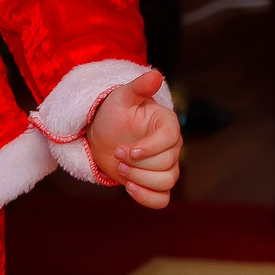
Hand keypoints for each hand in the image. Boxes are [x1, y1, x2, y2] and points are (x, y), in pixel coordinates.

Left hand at [87, 67, 181, 207]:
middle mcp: (172, 146)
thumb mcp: (122, 98)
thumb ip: (139, 88)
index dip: (150, 148)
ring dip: (140, 180)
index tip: (127, 150)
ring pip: (166, 182)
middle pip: (168, 164)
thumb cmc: (114, 113)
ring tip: (120, 169)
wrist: (103, 135)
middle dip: (138, 164)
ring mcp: (165, 166)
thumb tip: (156, 75)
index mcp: (168, 124)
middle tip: (117, 155)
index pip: (171, 139)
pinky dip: (148, 198)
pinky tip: (129, 189)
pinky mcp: (155, 183)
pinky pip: (162, 199)